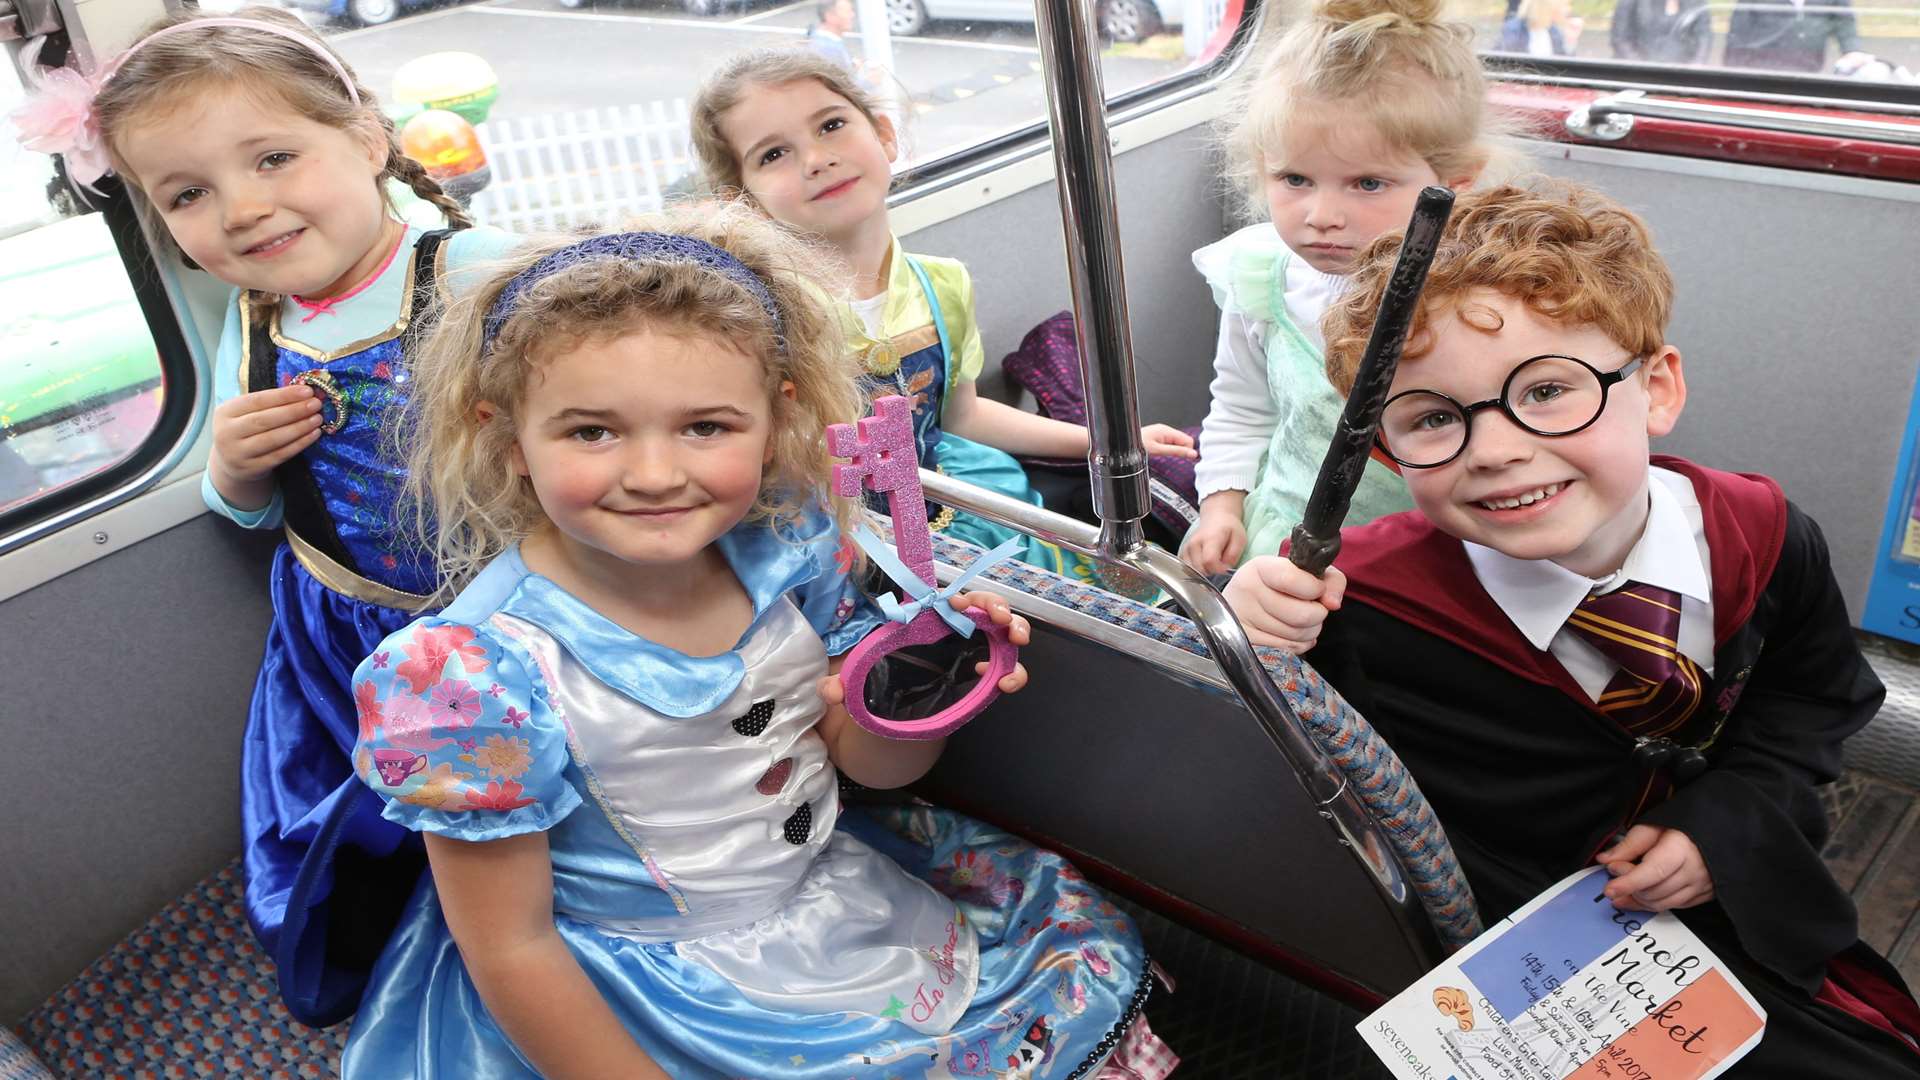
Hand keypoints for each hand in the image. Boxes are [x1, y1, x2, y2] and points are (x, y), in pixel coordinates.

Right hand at [211, 384, 322, 485]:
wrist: (231, 463)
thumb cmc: (244, 430)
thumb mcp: (245, 413)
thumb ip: (268, 402)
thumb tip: (302, 392)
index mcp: (225, 412)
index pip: (257, 400)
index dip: (284, 395)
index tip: (307, 391)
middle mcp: (227, 433)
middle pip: (265, 420)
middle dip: (294, 411)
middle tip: (315, 404)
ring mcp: (238, 453)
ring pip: (273, 439)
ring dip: (300, 427)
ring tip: (317, 419)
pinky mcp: (252, 469)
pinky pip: (280, 455)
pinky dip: (299, 444)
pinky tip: (313, 434)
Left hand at [815, 590, 1031, 705]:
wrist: (888, 714)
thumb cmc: (876, 681)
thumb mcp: (856, 683)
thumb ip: (842, 685)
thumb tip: (830, 690)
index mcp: (925, 622)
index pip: (947, 599)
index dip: (959, 597)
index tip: (958, 604)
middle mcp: (952, 631)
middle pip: (983, 607)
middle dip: (997, 606)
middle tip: (1001, 620)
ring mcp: (971, 652)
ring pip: (1002, 632)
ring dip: (1015, 631)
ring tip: (1016, 642)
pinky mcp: (981, 676)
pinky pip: (1006, 667)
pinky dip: (1012, 670)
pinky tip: (1001, 681)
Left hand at [1141, 424, 1197, 459]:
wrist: (1123, 443)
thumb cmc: (1137, 444)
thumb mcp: (1158, 450)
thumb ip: (1176, 451)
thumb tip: (1192, 454)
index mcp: (1166, 431)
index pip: (1188, 440)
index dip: (1188, 451)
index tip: (1185, 460)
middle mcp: (1165, 430)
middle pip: (1183, 442)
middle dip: (1182, 451)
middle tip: (1173, 460)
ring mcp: (1161, 433)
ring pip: (1177, 443)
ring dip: (1174, 452)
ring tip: (1165, 457)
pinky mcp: (1158, 437)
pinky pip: (1169, 444)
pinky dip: (1169, 450)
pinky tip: (1162, 455)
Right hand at [1180, 511, 1246, 574]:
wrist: (1216, 517)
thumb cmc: (1229, 529)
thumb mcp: (1240, 539)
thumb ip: (1233, 555)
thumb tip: (1225, 569)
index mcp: (1210, 538)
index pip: (1209, 561)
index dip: (1219, 569)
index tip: (1227, 567)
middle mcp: (1194, 543)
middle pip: (1200, 569)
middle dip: (1213, 572)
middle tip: (1221, 564)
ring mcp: (1187, 548)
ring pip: (1193, 571)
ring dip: (1205, 571)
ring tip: (1214, 562)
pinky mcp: (1183, 553)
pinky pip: (1188, 569)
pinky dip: (1197, 570)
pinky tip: (1205, 563)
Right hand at [1223, 556, 1343, 652]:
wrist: (1238, 604)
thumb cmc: (1278, 586)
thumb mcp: (1301, 571)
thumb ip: (1329, 579)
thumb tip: (1333, 604)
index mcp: (1260, 568)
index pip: (1292, 580)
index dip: (1315, 589)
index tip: (1318, 589)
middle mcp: (1247, 592)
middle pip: (1302, 615)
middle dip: (1318, 615)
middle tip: (1313, 609)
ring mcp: (1244, 620)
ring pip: (1298, 635)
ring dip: (1310, 631)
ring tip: (1302, 621)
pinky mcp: (1247, 643)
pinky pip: (1288, 650)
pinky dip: (1299, 644)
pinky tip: (1293, 634)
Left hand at [1597, 825, 1713, 911]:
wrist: (1717, 830)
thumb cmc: (1684, 825)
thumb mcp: (1653, 826)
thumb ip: (1629, 845)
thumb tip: (1606, 859)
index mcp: (1682, 849)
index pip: (1652, 873)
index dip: (1628, 883)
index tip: (1610, 889)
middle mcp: (1695, 871)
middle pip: (1655, 891)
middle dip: (1629, 887)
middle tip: (1615, 874)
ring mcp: (1702, 885)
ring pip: (1663, 904)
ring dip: (1638, 900)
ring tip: (1621, 893)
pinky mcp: (1704, 894)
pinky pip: (1675, 907)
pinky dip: (1654, 904)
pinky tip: (1639, 898)